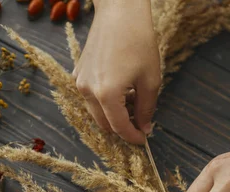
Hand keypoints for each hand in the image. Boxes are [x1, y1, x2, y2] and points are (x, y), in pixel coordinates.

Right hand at [73, 0, 160, 143]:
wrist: (120, 14)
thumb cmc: (139, 44)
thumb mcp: (150, 81)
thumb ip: (147, 109)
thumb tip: (145, 128)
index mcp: (106, 95)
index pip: (120, 128)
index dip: (134, 137)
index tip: (144, 140)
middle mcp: (87, 91)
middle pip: (105, 124)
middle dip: (123, 128)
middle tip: (142, 125)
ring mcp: (80, 81)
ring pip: (96, 112)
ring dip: (114, 115)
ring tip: (134, 104)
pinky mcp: (79, 72)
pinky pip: (91, 97)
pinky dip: (105, 102)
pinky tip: (123, 91)